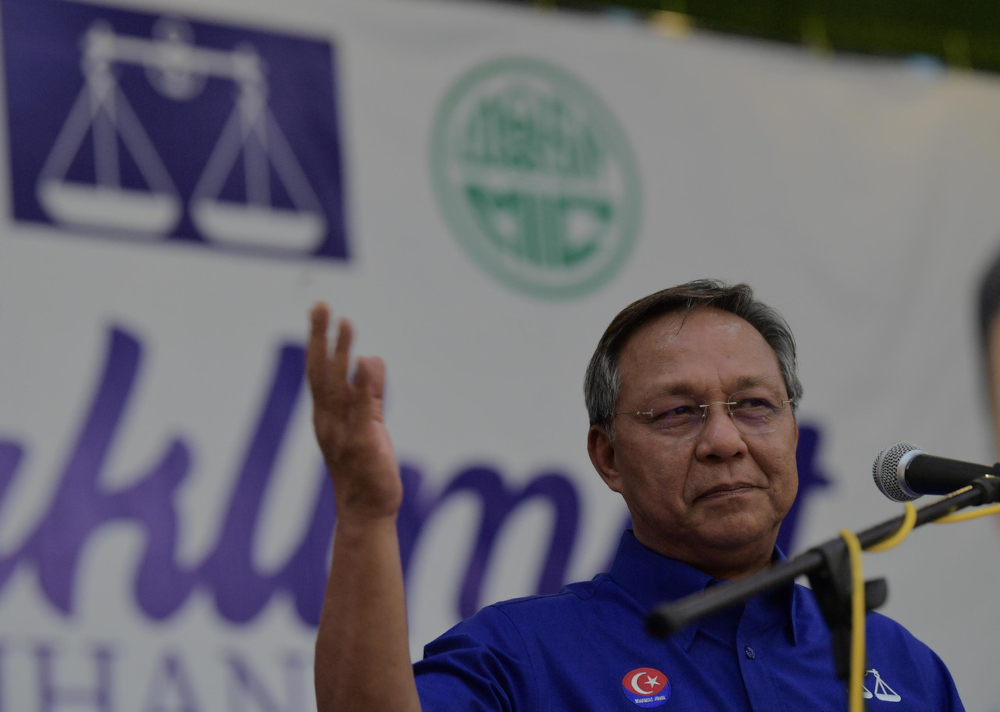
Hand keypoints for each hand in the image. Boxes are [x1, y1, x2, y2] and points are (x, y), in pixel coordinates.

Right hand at [307, 303, 402, 521]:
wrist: (365, 511)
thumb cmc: (365, 468)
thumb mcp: (366, 424)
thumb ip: (368, 393)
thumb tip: (367, 361)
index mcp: (325, 416)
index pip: (318, 371)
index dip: (318, 341)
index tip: (320, 311)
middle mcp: (328, 421)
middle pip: (321, 372)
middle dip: (320, 338)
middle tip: (322, 306)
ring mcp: (343, 433)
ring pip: (338, 387)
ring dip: (341, 353)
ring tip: (346, 324)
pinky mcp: (362, 446)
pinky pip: (360, 411)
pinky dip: (360, 386)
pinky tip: (362, 362)